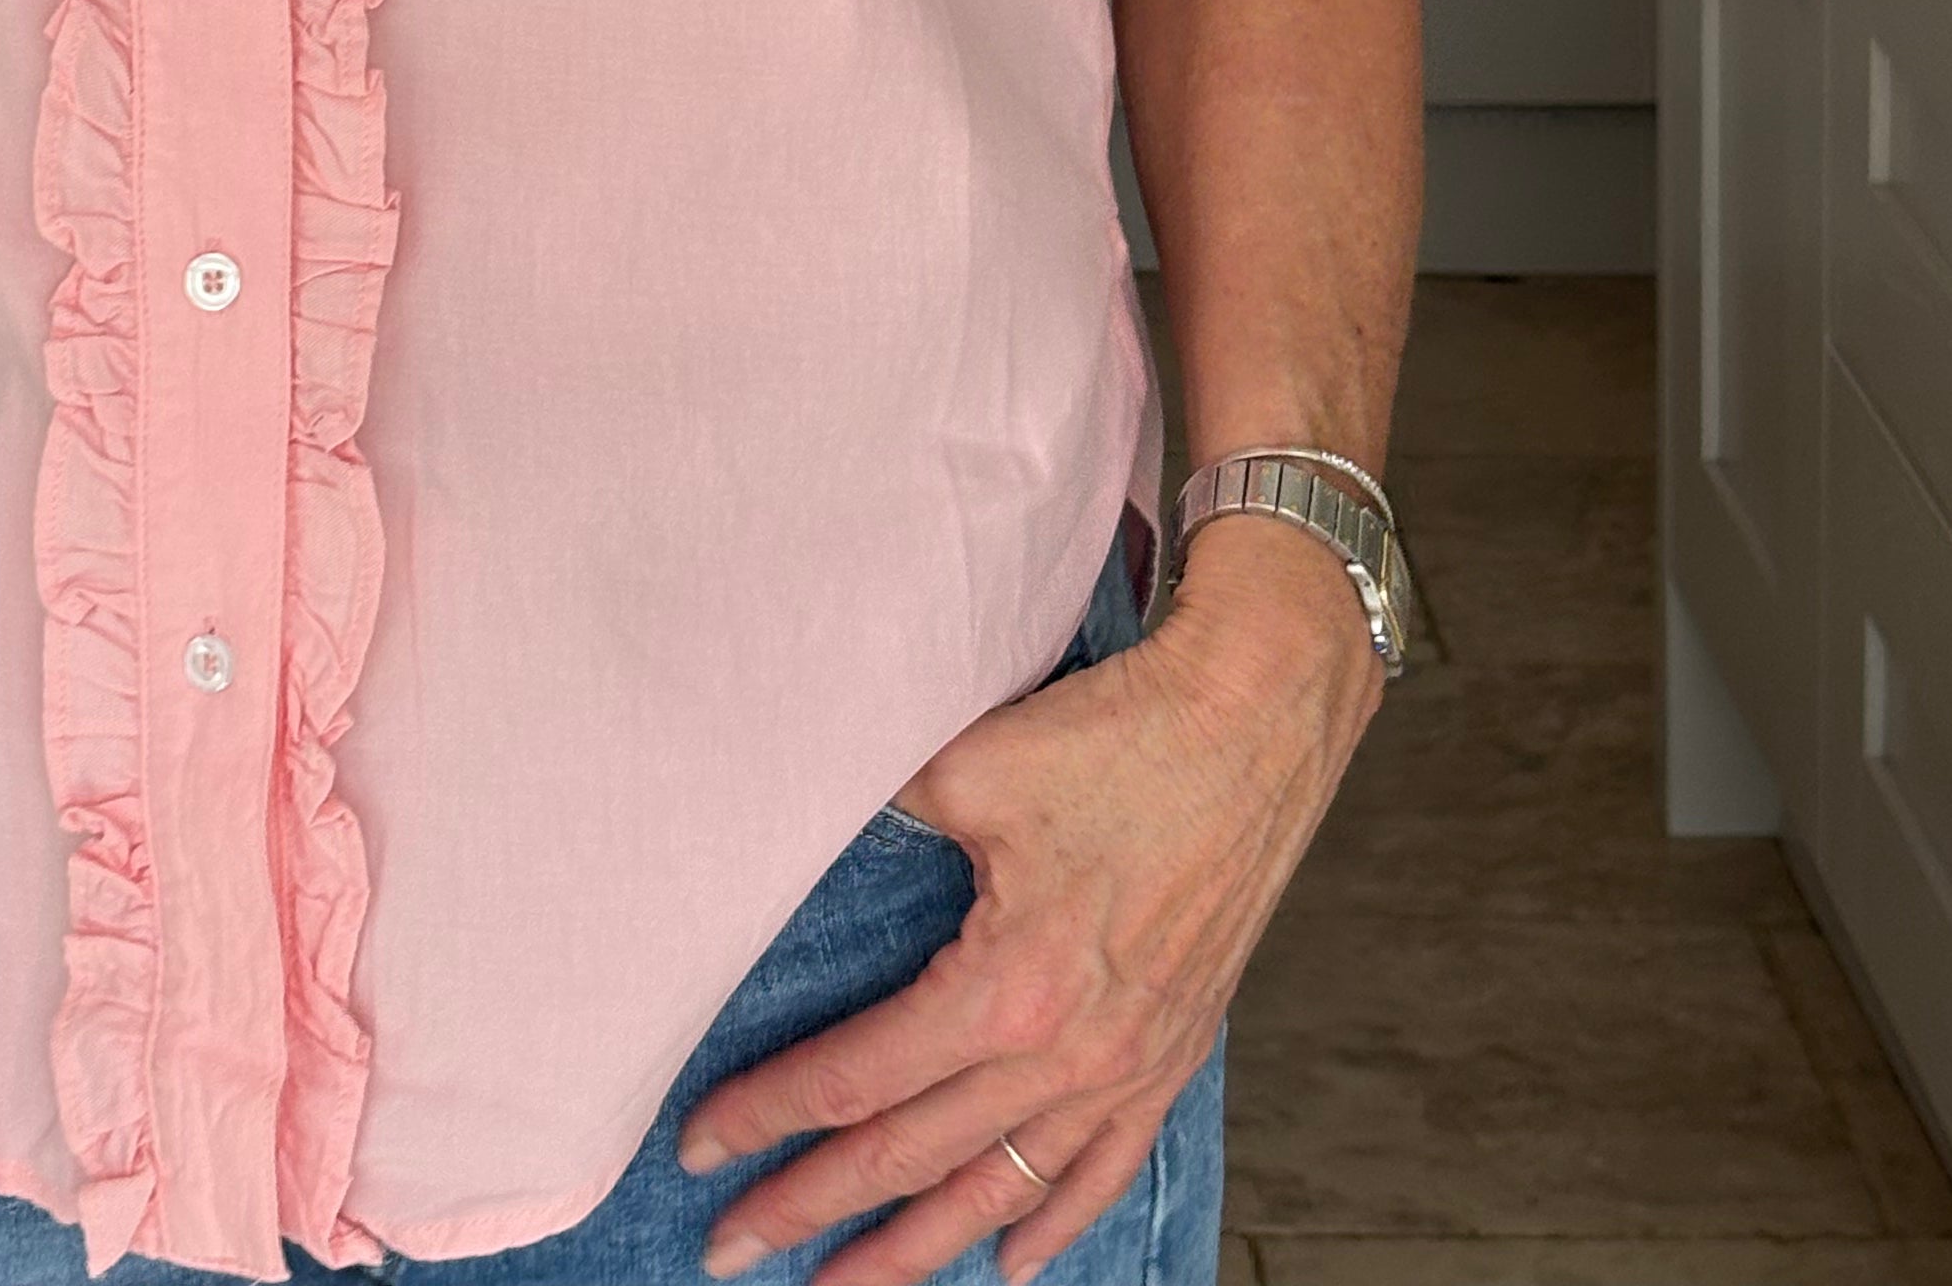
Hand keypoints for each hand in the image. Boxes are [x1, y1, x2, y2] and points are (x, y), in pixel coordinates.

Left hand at [674, 518, 1382, 1283]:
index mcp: (1004, 990)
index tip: (698, 1148)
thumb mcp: (968, 767)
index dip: (767, 1117)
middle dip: (810, 1207)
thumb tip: (801, 820)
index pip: (855, 1080)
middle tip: (730, 1249)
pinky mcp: (1174, 1054)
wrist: (1253, 723)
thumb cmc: (1114, 737)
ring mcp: (1127, 1066)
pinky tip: (1009, 1267)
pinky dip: (1053, 1227)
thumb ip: (881, 814)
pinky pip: (1104, 1171)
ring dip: (918, 1247)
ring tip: (844, 1283)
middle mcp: (1065, 1055)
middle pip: (911, 1157)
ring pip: (1003, 1191)